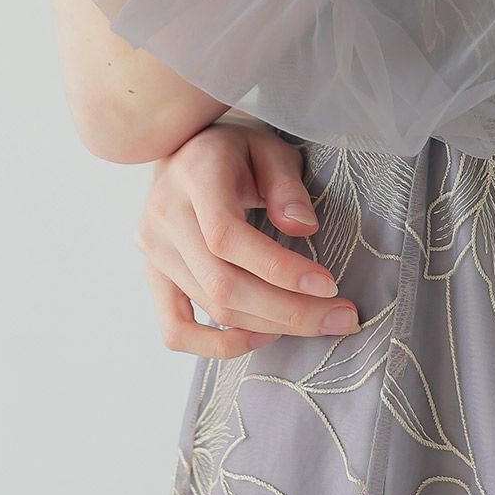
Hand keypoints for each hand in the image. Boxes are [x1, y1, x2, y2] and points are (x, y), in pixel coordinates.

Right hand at [136, 118, 359, 358]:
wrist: (189, 152)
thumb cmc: (239, 151)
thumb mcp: (271, 148)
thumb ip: (287, 185)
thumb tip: (303, 229)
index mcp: (194, 176)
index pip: (227, 236)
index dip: (278, 268)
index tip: (328, 284)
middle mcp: (164, 215)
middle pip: (222, 283)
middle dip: (289, 310)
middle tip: (342, 318)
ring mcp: (153, 251)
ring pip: (211, 307)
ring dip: (271, 325)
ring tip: (319, 321)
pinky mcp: (154, 276)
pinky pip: (176, 330)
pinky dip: (219, 345)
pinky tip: (263, 336)